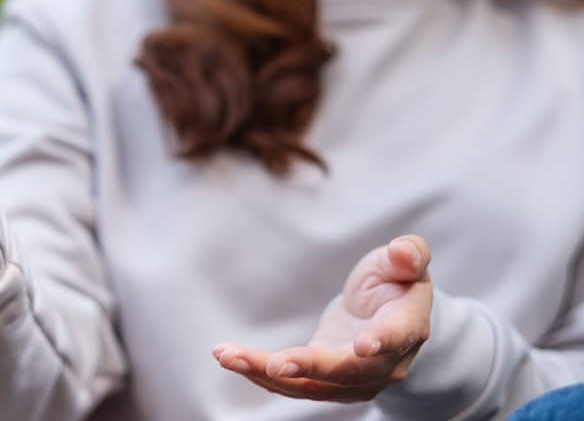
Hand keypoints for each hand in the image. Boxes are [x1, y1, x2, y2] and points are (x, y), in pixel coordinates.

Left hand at [213, 235, 432, 402]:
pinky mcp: (323, 379)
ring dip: (267, 374)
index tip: (363, 346)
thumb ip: (408, 255)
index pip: (397, 336)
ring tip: (228, 356)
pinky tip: (228, 356)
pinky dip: (258, 372)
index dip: (382, 341)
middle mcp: (383, 363)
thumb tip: (404, 252)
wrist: (388, 314)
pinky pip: (291, 382)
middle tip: (275, 364)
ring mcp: (352, 378)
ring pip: (311, 385)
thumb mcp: (405, 261)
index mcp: (407, 327)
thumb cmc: (396, 281)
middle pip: (346, 372)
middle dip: (310, 368)